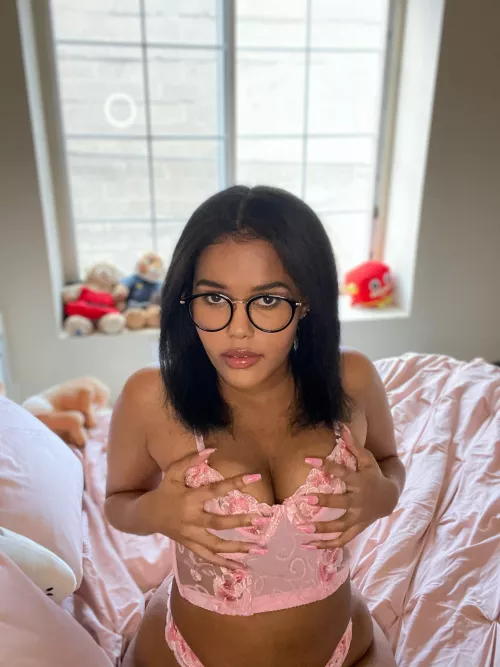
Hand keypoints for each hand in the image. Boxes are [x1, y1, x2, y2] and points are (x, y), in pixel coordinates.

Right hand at [153, 449, 261, 569]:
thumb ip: (190, 460)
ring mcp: (192, 536)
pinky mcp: (191, 546)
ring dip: (239, 549)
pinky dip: (225, 564)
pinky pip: (209, 558)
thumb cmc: (164, 491)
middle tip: (262, 520)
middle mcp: (192, 520)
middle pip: (219, 524)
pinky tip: (243, 568)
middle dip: (241, 522)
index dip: (235, 482)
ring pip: (217, 546)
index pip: (216, 490)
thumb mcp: (173, 472)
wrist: (147, 515)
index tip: (256, 477)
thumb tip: (212, 449)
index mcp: (190, 499)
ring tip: (261, 548)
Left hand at [303, 438, 397, 548]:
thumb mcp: (367, 460)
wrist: (390, 498)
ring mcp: (357, 518)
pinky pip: (341, 540)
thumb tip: (342, 426)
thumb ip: (354, 445)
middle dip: (324, 502)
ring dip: (321, 528)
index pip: (341, 472)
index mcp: (359, 482)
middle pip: (341, 503)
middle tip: (305, 501)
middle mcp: (358, 501)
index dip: (326, 465)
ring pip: (339, 526)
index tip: (308, 459)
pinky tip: (308, 545)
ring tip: (301, 528)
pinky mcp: (356, 529)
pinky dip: (326, 545)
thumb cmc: (374, 475)